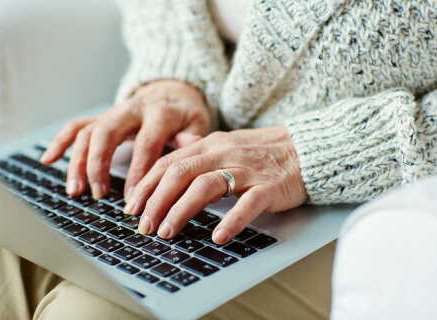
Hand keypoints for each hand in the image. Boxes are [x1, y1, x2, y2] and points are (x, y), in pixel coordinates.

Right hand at [40, 80, 209, 198]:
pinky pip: (77, 125)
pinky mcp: (103, 116)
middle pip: (107, 133)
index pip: (146, 143)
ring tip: (76, 190)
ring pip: (88, 132)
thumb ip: (192, 135)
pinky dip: (61, 142)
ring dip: (78, 161)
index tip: (133, 199)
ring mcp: (114, 112)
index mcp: (160, 113)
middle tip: (99, 194)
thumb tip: (190, 146)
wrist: (173, 90)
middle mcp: (133, 109)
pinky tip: (48, 160)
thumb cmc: (186, 113)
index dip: (138, 172)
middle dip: (99, 165)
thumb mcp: (198, 122)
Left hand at [125, 126, 305, 243]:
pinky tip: (218, 235)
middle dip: (156, 201)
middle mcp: (223, 153)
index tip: (132, 207)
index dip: (147, 185)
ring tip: (168, 232)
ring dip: (182, 210)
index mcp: (210, 145)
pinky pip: (247, 203)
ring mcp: (246, 169)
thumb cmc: (262, 151)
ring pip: (206, 186)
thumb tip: (173, 151)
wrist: (304, 148)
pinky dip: (231, 219)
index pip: (169, 162)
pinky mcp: (269, 186)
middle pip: (180, 174)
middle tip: (144, 226)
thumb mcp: (226, 143)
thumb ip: (199, 149)